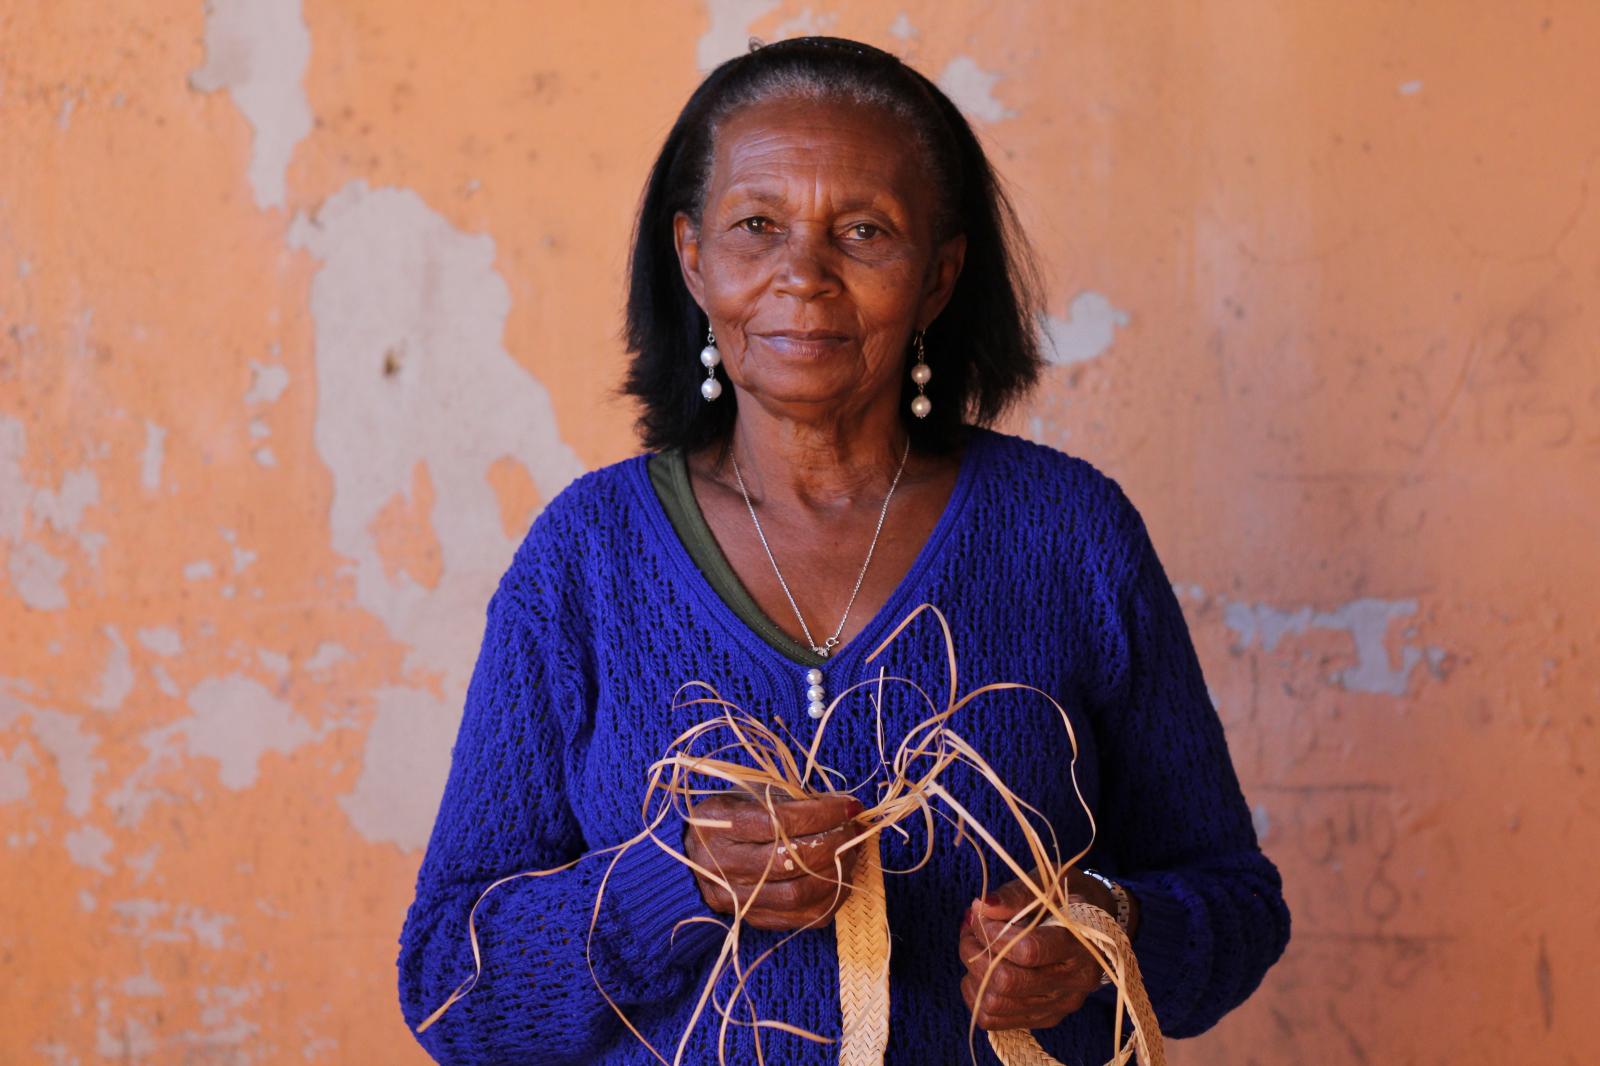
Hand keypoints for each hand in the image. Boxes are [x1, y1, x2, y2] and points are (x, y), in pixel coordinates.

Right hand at [682, 790, 864, 930]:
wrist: (686, 863)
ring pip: (798, 895)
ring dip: (837, 871)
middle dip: (833, 842)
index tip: (849, 805)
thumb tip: (838, 806)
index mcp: (719, 827)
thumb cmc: (724, 819)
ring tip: (851, 849)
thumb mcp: (742, 795)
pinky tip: (843, 876)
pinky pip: (803, 919)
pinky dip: (832, 899)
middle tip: (853, 827)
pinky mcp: (755, 921)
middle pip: (790, 861)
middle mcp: (724, 867)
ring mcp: (739, 899)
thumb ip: (783, 798)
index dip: (821, 814)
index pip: (778, 822)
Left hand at [958, 870, 1116, 1031]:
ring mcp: (1059, 1005)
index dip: (993, 933)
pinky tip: (979, 970)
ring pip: (996, 1004)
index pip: (1028, 951)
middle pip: (1008, 982)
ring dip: (973, 973)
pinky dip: (975, 995)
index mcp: (1082, 945)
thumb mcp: (1048, 883)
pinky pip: (994, 1020)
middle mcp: (1074, 982)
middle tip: (971, 928)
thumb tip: (982, 907)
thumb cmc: (1066, 898)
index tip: (981, 913)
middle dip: (977, 952)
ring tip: (973, 945)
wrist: (1092, 926)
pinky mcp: (1044, 1018)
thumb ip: (1016, 894)